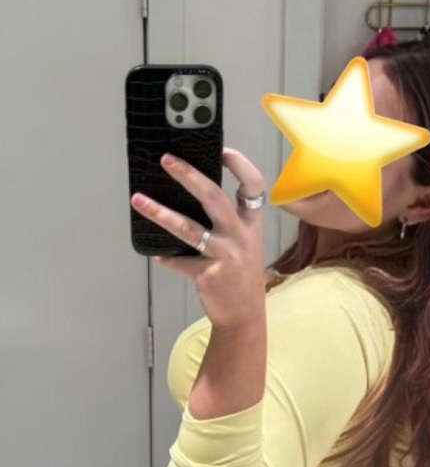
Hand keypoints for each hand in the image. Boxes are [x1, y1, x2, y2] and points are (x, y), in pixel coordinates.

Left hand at [130, 148, 266, 330]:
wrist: (244, 316)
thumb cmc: (240, 277)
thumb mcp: (245, 244)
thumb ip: (227, 222)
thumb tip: (190, 195)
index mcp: (251, 225)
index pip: (253, 185)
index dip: (239, 164)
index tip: (222, 150)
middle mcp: (240, 237)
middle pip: (214, 198)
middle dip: (189, 175)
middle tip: (166, 160)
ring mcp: (225, 256)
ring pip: (188, 228)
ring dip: (160, 212)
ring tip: (138, 200)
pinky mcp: (207, 275)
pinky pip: (179, 260)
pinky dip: (165, 256)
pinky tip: (155, 252)